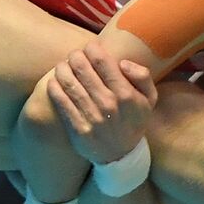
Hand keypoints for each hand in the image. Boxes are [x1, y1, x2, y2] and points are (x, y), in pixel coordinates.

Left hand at [45, 41, 157, 164]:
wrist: (121, 155)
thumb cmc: (133, 121)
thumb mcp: (149, 99)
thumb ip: (142, 76)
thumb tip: (122, 62)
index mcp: (126, 94)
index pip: (102, 61)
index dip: (92, 49)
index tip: (89, 48)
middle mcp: (108, 104)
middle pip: (83, 69)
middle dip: (75, 57)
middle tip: (74, 55)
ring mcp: (92, 117)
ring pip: (70, 83)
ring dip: (62, 69)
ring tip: (62, 66)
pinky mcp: (78, 129)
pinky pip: (62, 103)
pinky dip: (54, 88)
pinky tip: (54, 81)